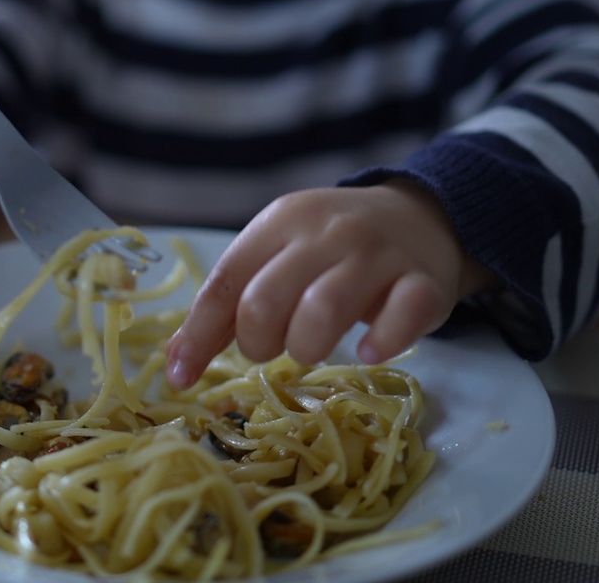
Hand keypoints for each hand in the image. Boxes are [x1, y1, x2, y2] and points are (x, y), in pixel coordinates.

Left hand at [164, 179, 496, 388]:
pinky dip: (383, 342)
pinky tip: (370, 351)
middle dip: (258, 342)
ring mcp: (378, 254)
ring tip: (312, 347)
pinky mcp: (424, 281)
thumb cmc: (333, 251)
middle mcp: (326, 232)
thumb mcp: (276, 258)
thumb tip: (174, 362)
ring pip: (324, 310)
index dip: (199, 335)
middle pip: (266, 301)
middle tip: (274, 348)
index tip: (181, 379)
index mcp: (280, 222)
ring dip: (308, 346)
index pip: (226, 282)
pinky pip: (402, 316)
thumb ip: (229, 305)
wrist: (419, 219)